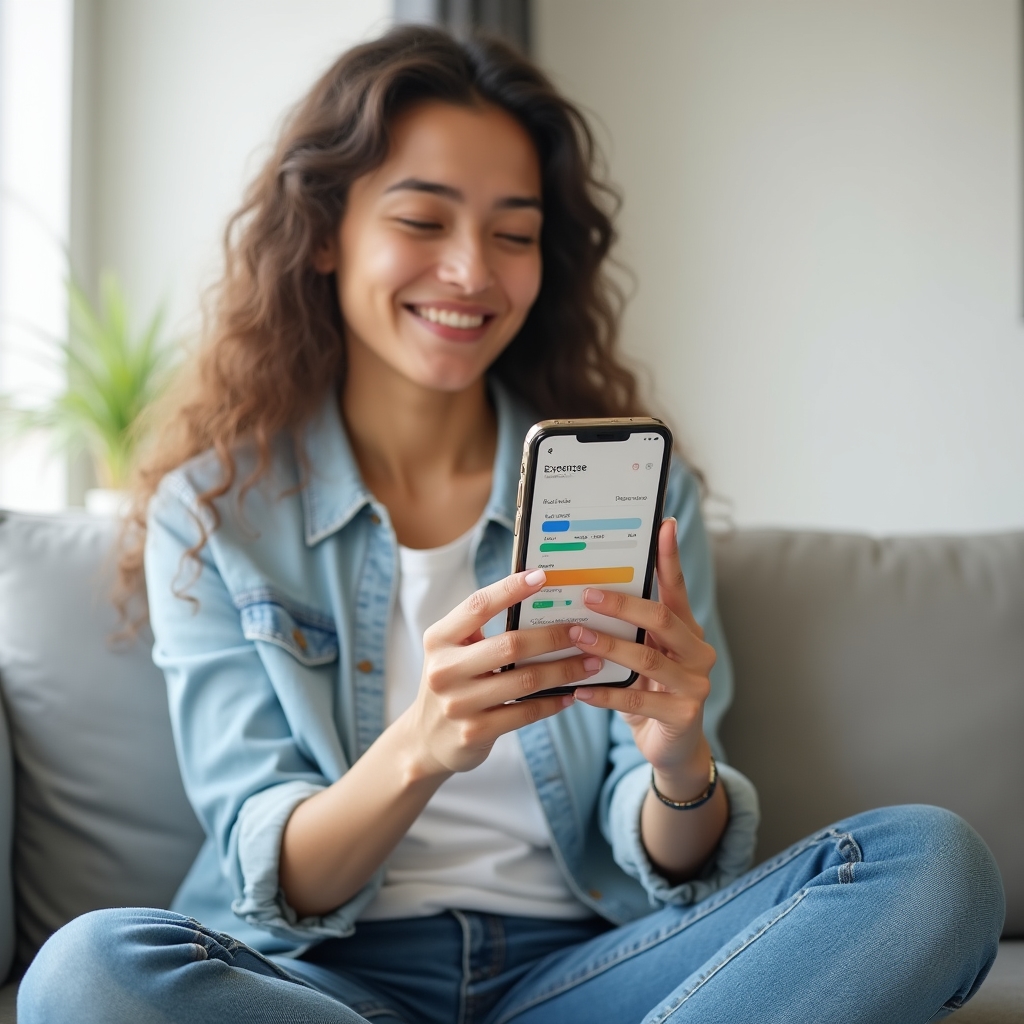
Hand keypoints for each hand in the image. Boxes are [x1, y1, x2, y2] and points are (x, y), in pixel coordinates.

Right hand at [401, 569, 602, 777]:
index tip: (542, 576)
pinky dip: (553, 701)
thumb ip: (482, 630)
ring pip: (525, 680)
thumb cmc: (452, 683)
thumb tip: (538, 602)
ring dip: (564, 670)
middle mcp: (444, 670)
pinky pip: (525, 712)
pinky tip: (570, 694)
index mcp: (439, 639)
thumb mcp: (453, 652)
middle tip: (583, 631)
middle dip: (553, 636)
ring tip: (591, 662)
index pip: (477, 606)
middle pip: (510, 645)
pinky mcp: (475, 732)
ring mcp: (458, 704)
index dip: (510, 589)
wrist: (426, 741)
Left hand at [569, 518, 716, 797]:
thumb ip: (629, 629)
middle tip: (587, 594)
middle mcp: (698, 651)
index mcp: (687, 629)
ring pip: (648, 658)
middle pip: (662, 618)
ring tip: (576, 636)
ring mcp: (695, 684)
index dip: (670, 557)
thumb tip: (584, 590)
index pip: (677, 587)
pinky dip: (606, 694)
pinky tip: (580, 690)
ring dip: (608, 646)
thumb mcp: (644, 653)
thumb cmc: (650, 690)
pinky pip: (638, 700)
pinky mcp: (684, 715)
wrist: (674, 747)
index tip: (664, 525)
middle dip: (622, 604)